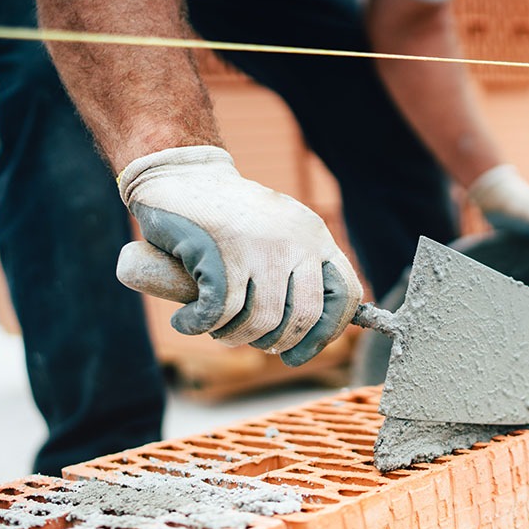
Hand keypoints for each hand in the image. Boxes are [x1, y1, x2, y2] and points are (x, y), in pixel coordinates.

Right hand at [117, 146, 362, 365]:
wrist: (182, 175)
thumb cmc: (230, 218)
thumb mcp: (279, 235)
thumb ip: (300, 272)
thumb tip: (313, 335)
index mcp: (316, 237)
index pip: (346, 296)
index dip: (327, 333)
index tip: (298, 353)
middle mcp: (296, 241)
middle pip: (304, 317)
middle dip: (275, 343)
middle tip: (249, 340)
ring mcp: (261, 246)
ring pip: (261, 321)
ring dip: (233, 337)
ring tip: (216, 329)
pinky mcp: (222, 251)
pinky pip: (220, 312)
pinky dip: (198, 325)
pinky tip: (187, 321)